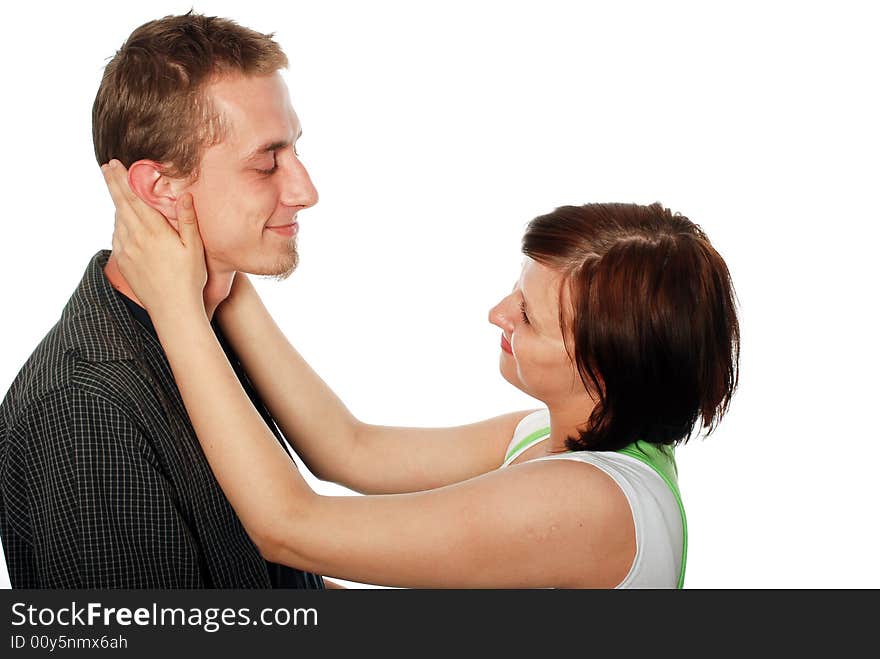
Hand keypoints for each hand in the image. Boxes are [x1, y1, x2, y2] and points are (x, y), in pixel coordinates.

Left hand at [102, 159, 207, 317]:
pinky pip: (118, 236)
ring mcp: (126, 250)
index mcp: (153, 231)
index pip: (133, 198)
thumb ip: (187, 220)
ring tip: (118, 192)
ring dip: (117, 204)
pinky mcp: (123, 262)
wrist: (172, 309)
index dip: (123, 179)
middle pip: (120, 204)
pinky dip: (119, 224)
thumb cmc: (189, 279)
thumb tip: (184, 194)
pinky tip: (124, 222)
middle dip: (113, 183)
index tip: (115, 164)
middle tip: (106, 167)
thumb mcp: (195, 248)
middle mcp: (135, 238)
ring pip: (118, 220)